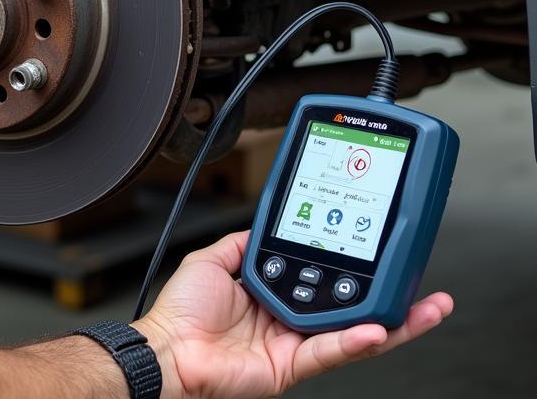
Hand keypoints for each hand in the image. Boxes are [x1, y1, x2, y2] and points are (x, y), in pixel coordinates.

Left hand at [135, 231, 451, 398]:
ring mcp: (293, 344)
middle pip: (347, 307)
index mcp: (272, 294)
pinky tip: (378, 329)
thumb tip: (269, 225)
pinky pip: (329, 351)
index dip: (349, 268)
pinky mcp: (291, 366)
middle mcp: (288, 319)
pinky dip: (354, 340)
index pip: (321, 277)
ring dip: (388, 321)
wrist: (168, 349)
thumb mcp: (215, 259)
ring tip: (420, 308)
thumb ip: (246, 242)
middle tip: (422, 288)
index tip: (376, 253)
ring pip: (351, 332)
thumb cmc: (180, 311)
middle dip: (388, 300)